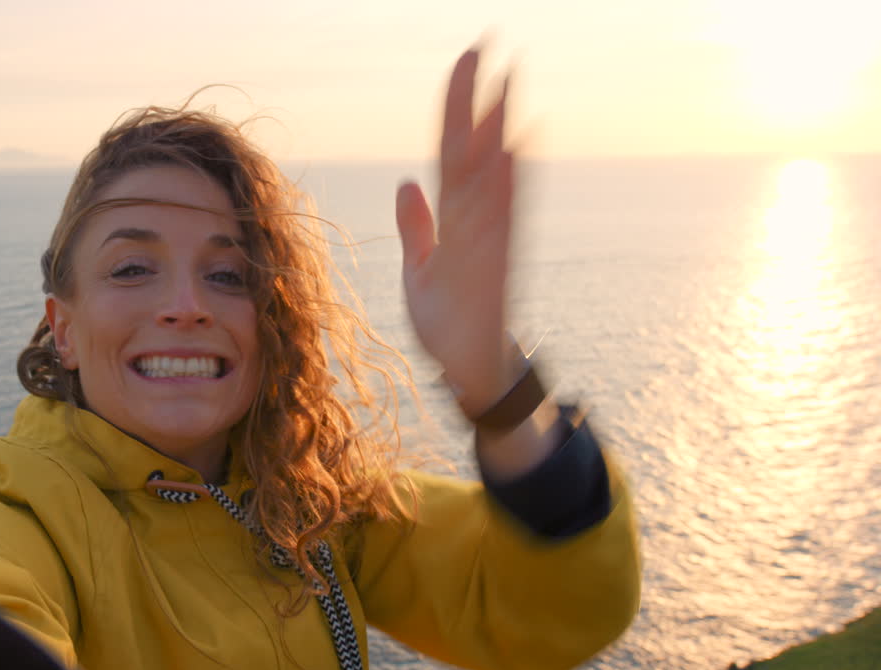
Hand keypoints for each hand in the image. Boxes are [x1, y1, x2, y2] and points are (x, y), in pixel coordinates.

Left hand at [396, 48, 515, 417]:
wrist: (468, 370)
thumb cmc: (448, 320)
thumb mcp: (420, 268)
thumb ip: (417, 227)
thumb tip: (407, 184)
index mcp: (454, 218)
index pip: (452, 150)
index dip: (456, 107)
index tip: (466, 60)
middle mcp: (475, 221)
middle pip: (474, 152)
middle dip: (480, 102)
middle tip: (492, 47)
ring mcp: (487, 242)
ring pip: (491, 177)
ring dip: (498, 132)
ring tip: (506, 86)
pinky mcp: (493, 268)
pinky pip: (499, 222)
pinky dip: (505, 188)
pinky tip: (512, 152)